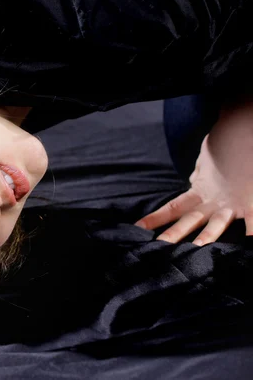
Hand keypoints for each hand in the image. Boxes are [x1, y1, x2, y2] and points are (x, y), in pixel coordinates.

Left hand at [136, 98, 252, 244]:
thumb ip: (200, 176)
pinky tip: (249, 241)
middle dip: (174, 234)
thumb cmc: (225, 145)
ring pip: (216, 224)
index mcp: (199, 191)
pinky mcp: (251, 201)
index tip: (137, 228)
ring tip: (197, 249)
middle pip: (189, 220)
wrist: (243, 130)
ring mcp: (232, 203)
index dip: (155, 218)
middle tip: (158, 247)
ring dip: (207, 237)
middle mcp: (212, 200)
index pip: (172, 208)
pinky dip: (252, 231)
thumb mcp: (207, 162)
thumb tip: (193, 181)